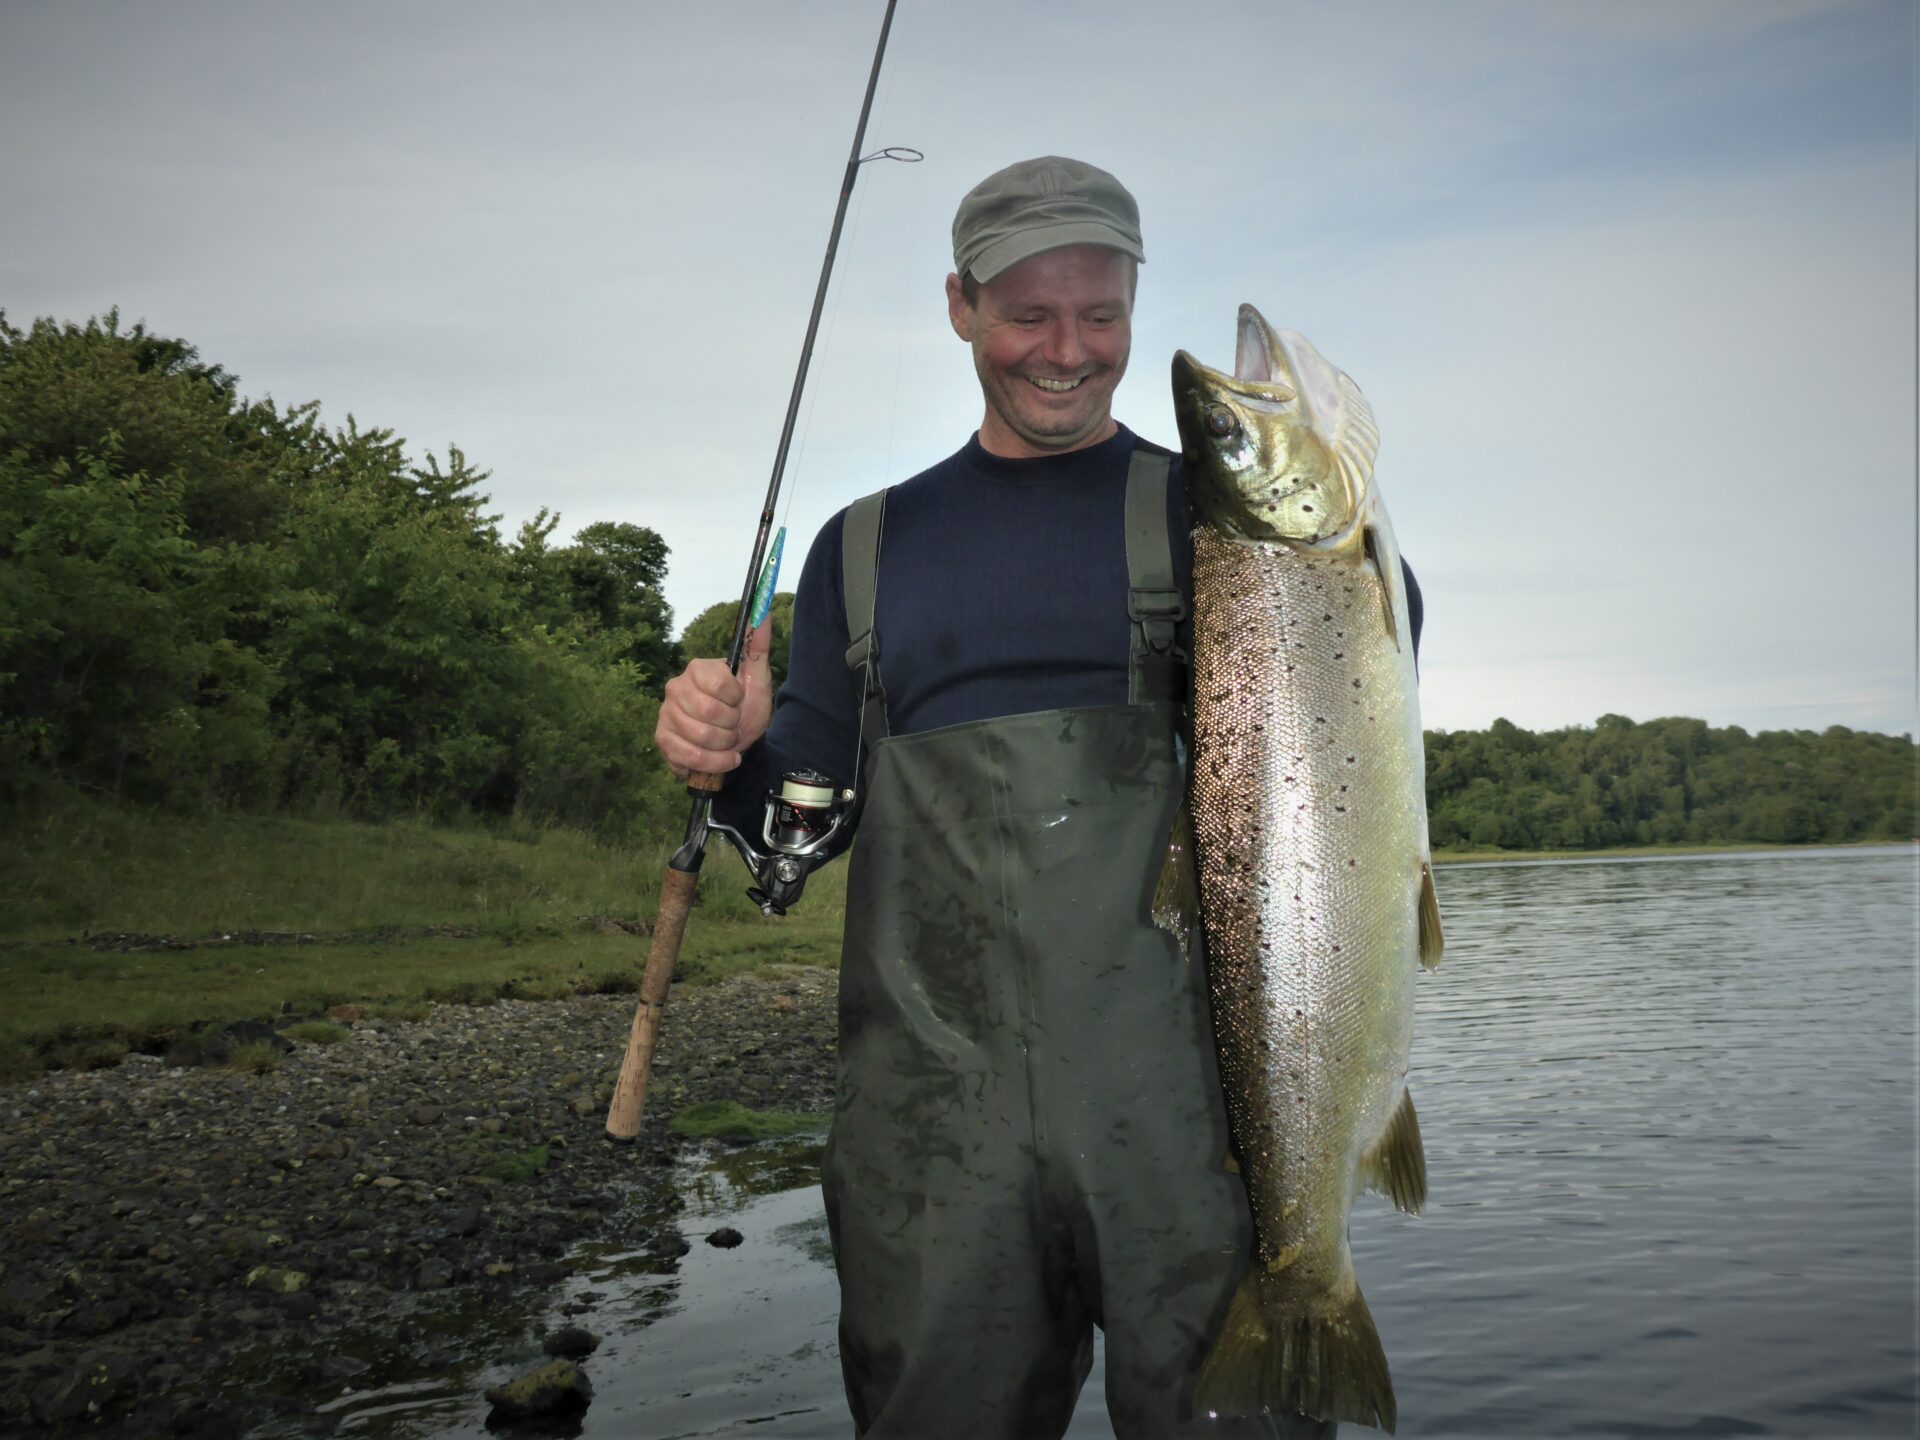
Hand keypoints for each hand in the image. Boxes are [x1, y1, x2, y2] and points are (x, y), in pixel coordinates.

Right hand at [654, 618, 774, 779]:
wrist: (736, 741)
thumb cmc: (745, 707)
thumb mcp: (757, 678)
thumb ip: (758, 646)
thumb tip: (764, 610)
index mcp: (698, 668)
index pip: (719, 684)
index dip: (736, 699)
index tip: (739, 701)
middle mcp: (675, 687)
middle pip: (709, 714)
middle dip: (731, 727)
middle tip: (733, 724)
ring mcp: (665, 714)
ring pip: (701, 738)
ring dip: (725, 746)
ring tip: (728, 741)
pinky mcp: (662, 740)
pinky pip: (689, 757)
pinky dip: (714, 763)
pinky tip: (723, 759)